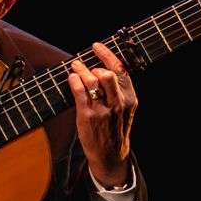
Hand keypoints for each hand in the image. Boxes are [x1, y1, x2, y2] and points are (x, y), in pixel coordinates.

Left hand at [67, 41, 136, 187]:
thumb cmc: (115, 128)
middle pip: (107, 74)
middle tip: (83, 64)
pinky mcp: (88, 116)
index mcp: (130, 97)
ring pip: (92, 82)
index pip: (120, 70)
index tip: (96, 46)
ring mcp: (103, 109)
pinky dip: (74, 81)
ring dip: (81, 70)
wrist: (111, 154)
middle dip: (92, 66)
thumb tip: (102, 67)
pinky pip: (80, 92)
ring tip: (75, 67)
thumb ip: (118, 89)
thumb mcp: (124, 108)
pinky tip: (71, 78)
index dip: (107, 54)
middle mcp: (118, 102)